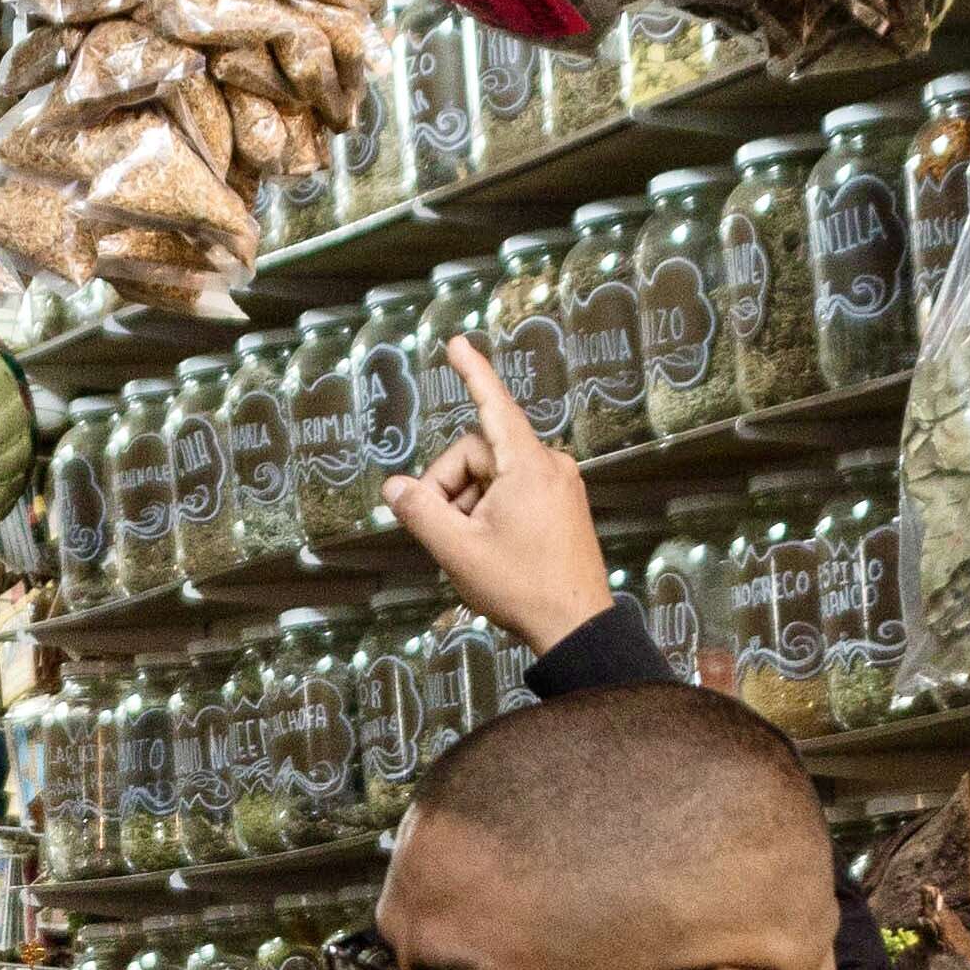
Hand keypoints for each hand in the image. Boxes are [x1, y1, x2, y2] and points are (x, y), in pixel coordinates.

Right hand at [383, 337, 616, 657]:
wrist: (576, 625)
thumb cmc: (522, 586)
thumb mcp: (458, 550)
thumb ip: (420, 512)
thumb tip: (393, 488)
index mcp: (527, 466)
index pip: (493, 406)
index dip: (472, 372)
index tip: (457, 344)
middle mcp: (549, 466)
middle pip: (477, 454)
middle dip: (450, 488)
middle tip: (442, 533)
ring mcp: (560, 486)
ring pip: (492, 477)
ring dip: (468, 505)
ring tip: (469, 549)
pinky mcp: (563, 505)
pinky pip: (512, 492)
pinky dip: (489, 512)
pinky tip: (488, 548)